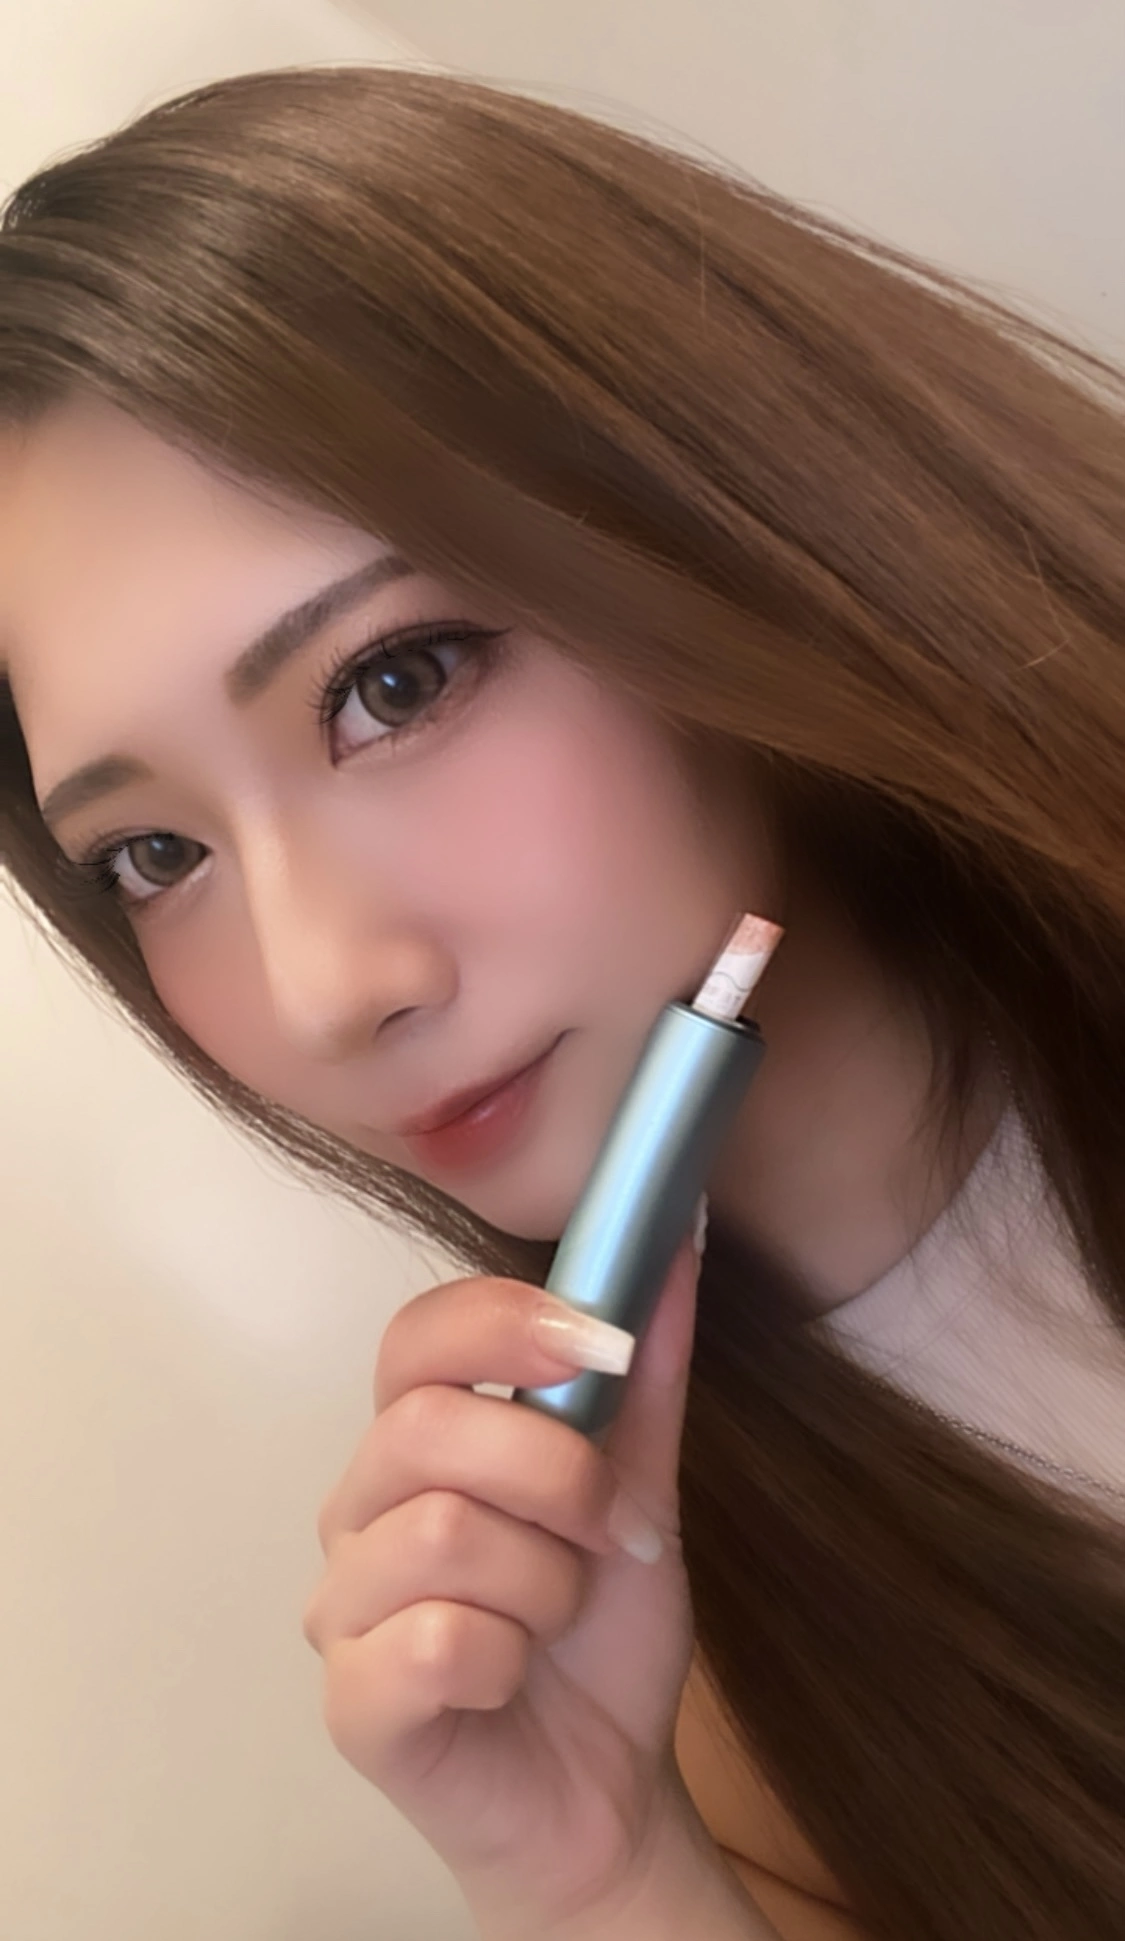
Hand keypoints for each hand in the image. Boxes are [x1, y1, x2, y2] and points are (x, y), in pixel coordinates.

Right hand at [302, 1223, 710, 1935]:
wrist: (605, 1792)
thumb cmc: (599, 1636)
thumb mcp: (641, 1492)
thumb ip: (646, 1378)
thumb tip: (677, 1244)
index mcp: (418, 1442)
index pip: (414, 1335)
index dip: (503, 1322)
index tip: (604, 1344)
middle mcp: (360, 1510)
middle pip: (423, 1427)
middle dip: (555, 1473)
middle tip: (611, 1529)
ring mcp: (343, 1608)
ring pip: (442, 1534)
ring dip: (547, 1580)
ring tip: (560, 1617)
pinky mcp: (354, 1703)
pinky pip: (436, 1641)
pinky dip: (511, 1657)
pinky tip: (515, 1678)